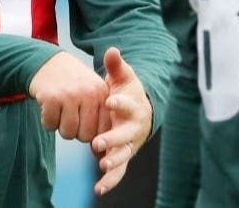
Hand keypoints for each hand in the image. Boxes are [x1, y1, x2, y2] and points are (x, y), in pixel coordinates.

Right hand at [29, 51, 108, 141]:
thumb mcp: (93, 88)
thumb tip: (100, 146)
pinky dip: (47, 121)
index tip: (84, 125)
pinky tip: (49, 107)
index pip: (103, 129)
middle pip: (86, 136)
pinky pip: (50, 125)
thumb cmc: (72, 81)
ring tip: (60, 111)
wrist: (47, 61)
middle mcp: (88, 94)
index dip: (92, 133)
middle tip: (70, 117)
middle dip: (76, 132)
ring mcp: (70, 95)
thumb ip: (100, 112)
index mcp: (102, 92)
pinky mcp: (51, 98)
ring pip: (68, 133)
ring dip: (60, 126)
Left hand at [91, 47, 152, 195]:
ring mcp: (129, 144)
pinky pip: (119, 171)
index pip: (126, 104)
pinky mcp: (124, 156)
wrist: (141, 111)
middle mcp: (133, 128)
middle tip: (97, 143)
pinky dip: (110, 181)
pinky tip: (98, 189)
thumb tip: (112, 49)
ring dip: (113, 161)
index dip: (119, 102)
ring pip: (123, 155)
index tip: (109, 100)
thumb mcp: (123, 77)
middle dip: (112, 139)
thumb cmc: (129, 92)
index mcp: (133, 106)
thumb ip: (115, 66)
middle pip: (125, 135)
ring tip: (101, 165)